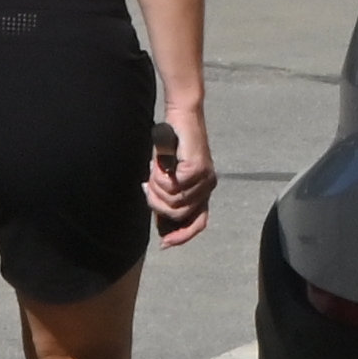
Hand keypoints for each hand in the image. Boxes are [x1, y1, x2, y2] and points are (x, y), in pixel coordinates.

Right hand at [149, 105, 217, 247]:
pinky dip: (159, 177)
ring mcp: (205, 178)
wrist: (181, 116)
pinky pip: (171, 186)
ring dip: (157, 188)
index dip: (181, 236)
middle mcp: (208, 186)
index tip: (164, 243)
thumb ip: (169, 194)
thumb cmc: (173, 143)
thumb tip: (160, 216)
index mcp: (204, 190)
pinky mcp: (196, 168)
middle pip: (178, 214)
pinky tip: (158, 164)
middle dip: (157, 203)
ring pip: (173, 200)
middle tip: (148, 185)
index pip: (198, 223)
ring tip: (154, 171)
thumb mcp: (170, 174)